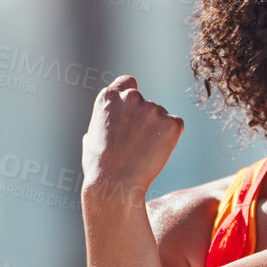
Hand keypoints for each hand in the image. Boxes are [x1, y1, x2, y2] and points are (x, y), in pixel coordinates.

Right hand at [82, 74, 183, 201]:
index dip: (131, 93)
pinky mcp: (171, 122)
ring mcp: (152, 108)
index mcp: (108, 98)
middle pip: (146, 103)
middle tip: (138, 145)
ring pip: (161, 117)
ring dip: (158, 131)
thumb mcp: (91, 139)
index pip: (127, 82)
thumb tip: (103, 128)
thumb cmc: (99, 168)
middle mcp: (131, 97)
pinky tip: (157, 154)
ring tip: (143, 154)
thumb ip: (102, 125)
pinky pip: (175, 126)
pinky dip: (171, 138)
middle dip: (145, 120)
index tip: (133, 108)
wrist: (114, 184)